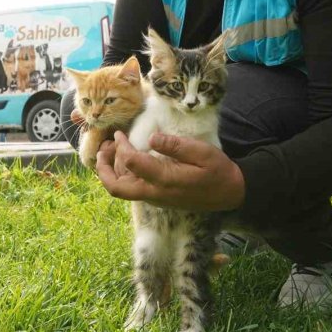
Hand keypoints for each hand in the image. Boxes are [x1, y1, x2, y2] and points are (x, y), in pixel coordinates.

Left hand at [95, 131, 244, 211]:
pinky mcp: (156, 198)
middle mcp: (155, 193)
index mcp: (166, 180)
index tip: (120, 133)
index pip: (132, 163)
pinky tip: (125, 159)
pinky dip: (121, 175)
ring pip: (121, 190)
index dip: (121, 147)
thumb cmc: (217, 171)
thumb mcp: (203, 153)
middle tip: (102, 148)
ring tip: (108, 150)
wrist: (229, 194)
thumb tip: (152, 137)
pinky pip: (130, 189)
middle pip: (116, 188)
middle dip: (103, 168)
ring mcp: (154, 198)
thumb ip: (177, 146)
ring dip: (110, 171)